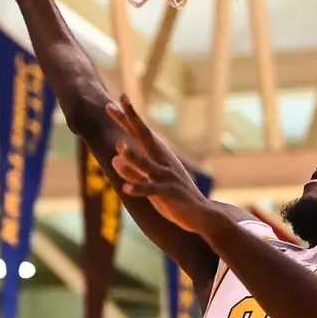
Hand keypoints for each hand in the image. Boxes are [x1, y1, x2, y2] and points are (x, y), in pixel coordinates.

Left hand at [104, 95, 213, 232]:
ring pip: (147, 164)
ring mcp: (167, 177)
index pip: (140, 134)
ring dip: (134, 156)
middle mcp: (163, 162)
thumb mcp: (150, 183)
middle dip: (130, 120)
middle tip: (115, 104)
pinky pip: (152, 190)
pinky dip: (140, 188)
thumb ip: (133, 171)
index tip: (113, 102)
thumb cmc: (176, 198)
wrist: (202, 215)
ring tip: (120, 146)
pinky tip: (126, 188)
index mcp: (159, 158)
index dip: (127, 118)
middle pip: (144, 137)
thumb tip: (113, 159)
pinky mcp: (170, 193)